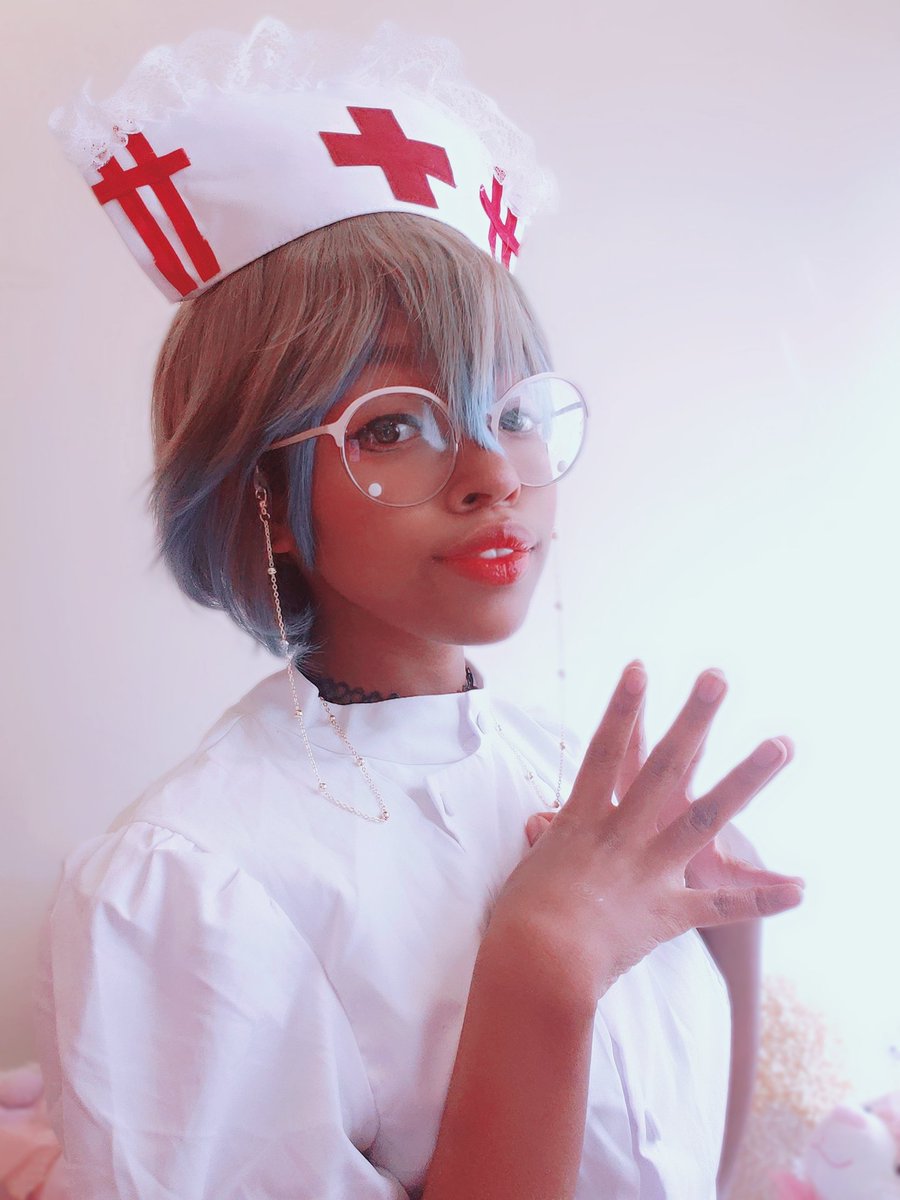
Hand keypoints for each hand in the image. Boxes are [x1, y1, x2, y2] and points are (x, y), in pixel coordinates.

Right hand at [527, 672, 802, 903]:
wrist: (538, 963)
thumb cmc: (520, 916)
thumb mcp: (532, 866)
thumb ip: (549, 838)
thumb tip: (543, 824)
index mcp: (583, 819)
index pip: (605, 751)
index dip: (623, 709)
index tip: (640, 668)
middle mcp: (623, 833)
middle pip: (665, 766)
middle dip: (694, 719)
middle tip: (717, 678)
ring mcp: (651, 869)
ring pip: (705, 816)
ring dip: (746, 778)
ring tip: (779, 744)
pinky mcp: (669, 912)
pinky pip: (721, 906)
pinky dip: (760, 900)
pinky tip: (800, 889)